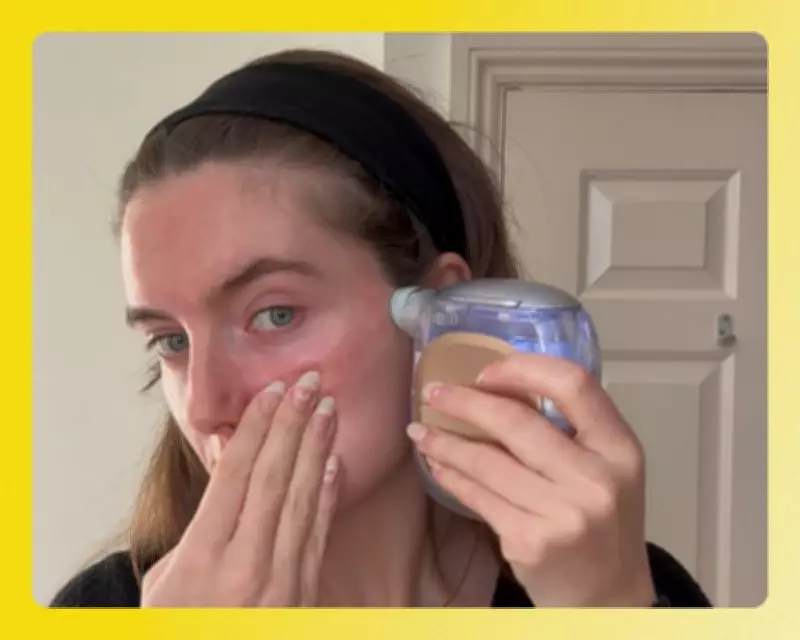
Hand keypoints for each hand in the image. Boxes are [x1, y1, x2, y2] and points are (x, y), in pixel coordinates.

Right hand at [141, 371, 339, 606]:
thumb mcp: (167, 579)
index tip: (272, 391)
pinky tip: (333, 463)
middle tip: (308, 381)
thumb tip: (227, 460)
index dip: (257, 428)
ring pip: (303, 500)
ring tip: (326, 409)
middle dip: (292, 424)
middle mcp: (247, 565)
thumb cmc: (173, 629)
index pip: (237, 474)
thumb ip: (200, 522)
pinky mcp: (304, 596)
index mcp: (203, 556)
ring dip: (316, 449)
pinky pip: (318, 535)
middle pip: (275, 478)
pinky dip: (327, 496)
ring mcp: (282, 582)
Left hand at [407, 353, 654, 606]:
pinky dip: (451, 476)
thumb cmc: (601, 521)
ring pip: (488, 461)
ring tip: (420, 429)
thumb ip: (570, 429)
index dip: (524, 368)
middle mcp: (597, 479)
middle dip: (466, 402)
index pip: (574, 383)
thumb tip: (494, 387)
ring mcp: (564, 514)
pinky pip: (478, 496)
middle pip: (517, 422)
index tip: (486, 371)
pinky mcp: (531, 541)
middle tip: (433, 392)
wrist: (609, 596)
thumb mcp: (606, 468)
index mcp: (621, 448)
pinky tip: (437, 463)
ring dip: (446, 441)